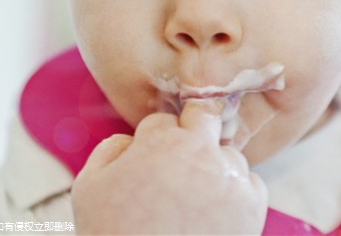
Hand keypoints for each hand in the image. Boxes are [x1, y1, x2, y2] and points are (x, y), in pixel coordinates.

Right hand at [71, 101, 267, 233]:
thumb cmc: (114, 235)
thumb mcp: (90, 186)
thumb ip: (111, 148)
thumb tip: (132, 139)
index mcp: (161, 143)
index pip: (163, 120)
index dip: (154, 139)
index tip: (152, 159)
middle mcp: (200, 153)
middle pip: (204, 116)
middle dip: (192, 130)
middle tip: (182, 156)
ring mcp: (229, 178)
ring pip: (228, 154)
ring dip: (215, 166)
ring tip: (195, 198)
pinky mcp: (251, 206)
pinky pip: (250, 183)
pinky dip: (236, 192)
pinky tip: (215, 212)